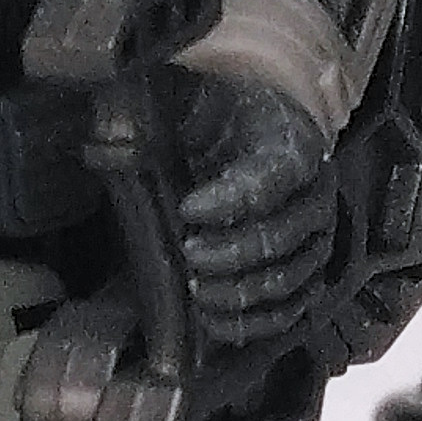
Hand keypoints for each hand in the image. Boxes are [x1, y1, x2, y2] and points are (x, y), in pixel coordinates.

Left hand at [175, 76, 339, 348]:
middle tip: (188, 251)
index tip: (187, 208)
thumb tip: (107, 117)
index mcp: (293, 147)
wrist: (255, 134)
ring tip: (197, 287)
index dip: (231, 200)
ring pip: (286, 279)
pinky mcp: (306, 275)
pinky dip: (253, 323)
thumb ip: (157, 103)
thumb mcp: (192, 97)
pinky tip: (213, 319)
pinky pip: (290, 311)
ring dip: (238, 292)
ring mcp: (314, 241)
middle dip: (230, 253)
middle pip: (280, 238)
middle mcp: (314, 197)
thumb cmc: (222, 120)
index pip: (273, 179)